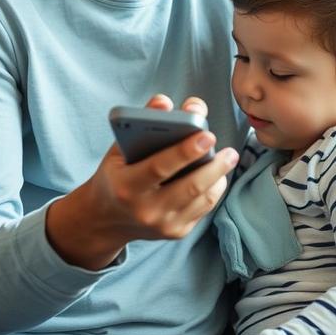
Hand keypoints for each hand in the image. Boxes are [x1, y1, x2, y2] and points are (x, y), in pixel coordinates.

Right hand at [46, 95, 238, 269]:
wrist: (105, 220)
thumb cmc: (116, 175)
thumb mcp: (119, 149)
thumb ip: (141, 123)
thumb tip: (165, 102)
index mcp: (127, 186)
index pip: (159, 167)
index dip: (185, 151)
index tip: (207, 135)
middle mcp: (145, 210)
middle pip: (189, 187)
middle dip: (214, 166)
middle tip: (230, 150)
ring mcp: (163, 225)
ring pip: (202, 199)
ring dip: (219, 176)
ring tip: (228, 157)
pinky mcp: (176, 232)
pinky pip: (204, 208)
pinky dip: (214, 189)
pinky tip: (217, 174)